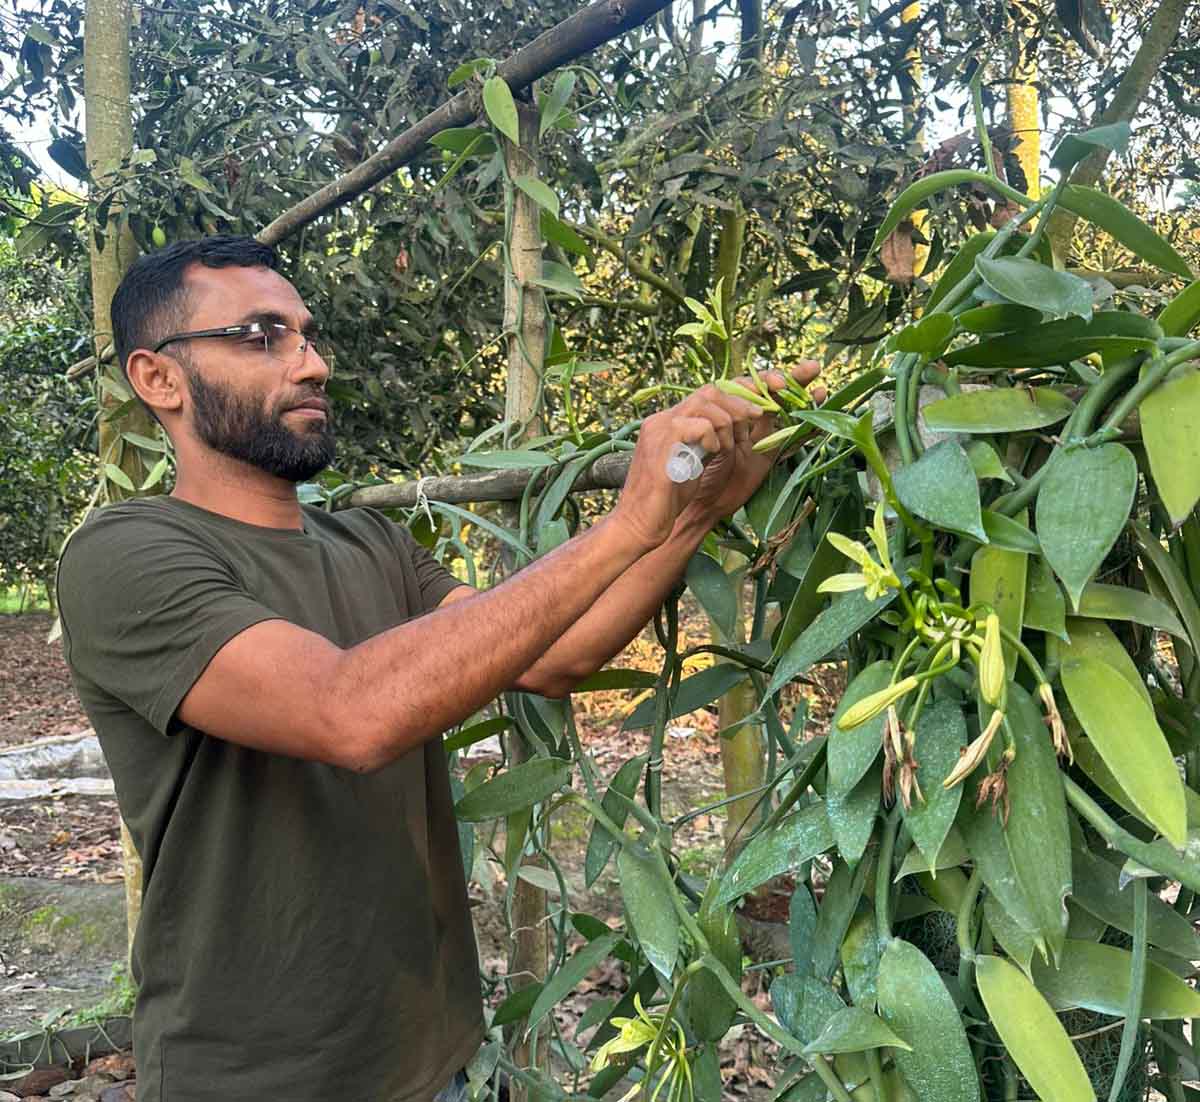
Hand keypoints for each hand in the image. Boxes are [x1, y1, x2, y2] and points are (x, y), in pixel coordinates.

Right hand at [612, 361, 822, 550]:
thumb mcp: (701, 465)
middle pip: (712, 389)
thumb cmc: (671, 502)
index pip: (713, 391)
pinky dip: (713, 436)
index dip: (747, 385)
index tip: (778, 384)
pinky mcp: (660, 444)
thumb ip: (718, 442)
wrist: (640, 525)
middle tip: (765, 412)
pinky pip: (697, 425)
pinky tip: (714, 452)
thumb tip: (749, 425)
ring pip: (706, 400)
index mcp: (675, 421)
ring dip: (731, 418)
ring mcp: (660, 428)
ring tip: (736, 440)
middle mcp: (665, 418)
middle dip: (745, 396)